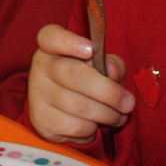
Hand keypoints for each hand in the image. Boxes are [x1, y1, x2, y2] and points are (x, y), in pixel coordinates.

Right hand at [27, 24, 134, 143]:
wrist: (63, 111)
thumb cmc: (87, 81)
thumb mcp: (102, 66)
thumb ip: (111, 64)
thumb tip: (112, 72)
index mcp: (52, 46)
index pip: (51, 36)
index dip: (69, 42)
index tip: (90, 49)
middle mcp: (41, 66)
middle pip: (74, 75)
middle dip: (108, 91)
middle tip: (128, 102)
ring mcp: (38, 92)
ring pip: (79, 106)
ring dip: (107, 114)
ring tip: (118, 115)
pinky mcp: (41, 118)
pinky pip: (76, 126)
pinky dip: (93, 128)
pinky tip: (96, 124)